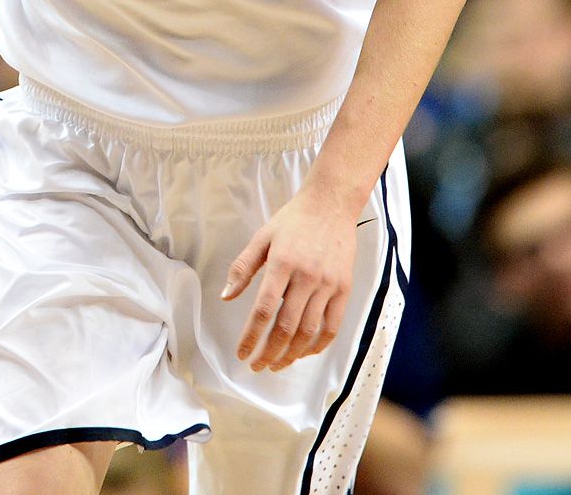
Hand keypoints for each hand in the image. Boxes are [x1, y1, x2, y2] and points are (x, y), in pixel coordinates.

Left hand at [222, 187, 357, 370]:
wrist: (331, 205)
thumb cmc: (293, 220)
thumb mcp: (262, 237)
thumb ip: (243, 267)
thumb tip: (226, 296)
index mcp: (282, 263)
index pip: (264, 309)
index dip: (251, 336)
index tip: (241, 353)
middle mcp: (306, 277)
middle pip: (286, 326)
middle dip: (269, 352)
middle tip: (256, 366)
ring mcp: (327, 284)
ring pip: (308, 331)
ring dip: (291, 354)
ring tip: (277, 364)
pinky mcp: (344, 289)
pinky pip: (332, 326)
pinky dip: (318, 345)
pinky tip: (303, 352)